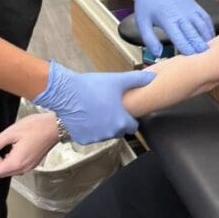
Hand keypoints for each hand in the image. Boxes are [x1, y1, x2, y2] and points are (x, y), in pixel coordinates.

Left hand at [0, 112, 58, 178]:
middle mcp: (23, 167)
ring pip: (9, 171)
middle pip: (1, 174)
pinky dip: (8, 162)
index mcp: (17, 162)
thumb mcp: (12, 132)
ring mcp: (29, 165)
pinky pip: (17, 167)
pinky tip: (6, 152)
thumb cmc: (37, 127)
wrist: (55, 126)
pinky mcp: (33, 162)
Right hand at [32, 61, 155, 142]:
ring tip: (96, 110)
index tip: (124, 110)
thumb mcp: (118, 81)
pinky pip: (90, 136)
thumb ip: (137, 80)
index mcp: (122, 122)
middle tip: (109, 108)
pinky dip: (89, 129)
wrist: (66, 93)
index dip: (129, 118)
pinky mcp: (82, 139)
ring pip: (104, 134)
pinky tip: (85, 117)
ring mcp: (96, 138)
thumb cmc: (92, 87)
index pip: (133, 126)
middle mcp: (110, 133)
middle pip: (119, 131)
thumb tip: (152, 78)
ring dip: (103, 126)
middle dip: (116, 122)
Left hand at [121, 0, 214, 56]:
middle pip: (195, 35)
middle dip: (200, 49)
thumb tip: (158, 54)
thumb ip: (149, 40)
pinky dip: (210, 29)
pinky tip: (210, 38)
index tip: (192, 62)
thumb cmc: (146, 4)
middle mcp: (181, 15)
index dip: (188, 52)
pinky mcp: (195, 6)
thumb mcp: (142, 22)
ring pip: (203, 27)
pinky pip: (206, 19)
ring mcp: (190, 10)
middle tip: (206, 61)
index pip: (181, 40)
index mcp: (168, 20)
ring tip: (210, 52)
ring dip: (207, 40)